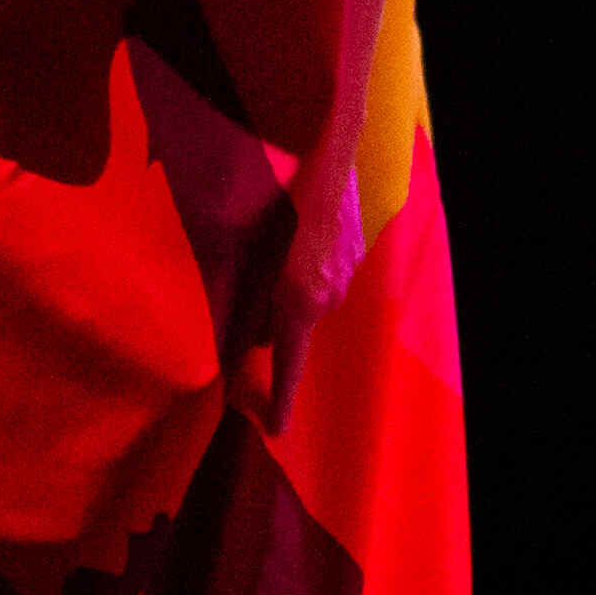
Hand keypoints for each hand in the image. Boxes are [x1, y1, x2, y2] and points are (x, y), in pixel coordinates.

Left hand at [259, 163, 366, 432]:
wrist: (327, 164)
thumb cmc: (279, 209)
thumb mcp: (250, 260)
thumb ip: (246, 308)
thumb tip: (243, 345)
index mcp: (297, 305)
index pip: (288, 367)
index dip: (280, 401)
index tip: (275, 429)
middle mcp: (324, 301)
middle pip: (291, 330)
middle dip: (271, 322)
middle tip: (253, 286)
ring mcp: (342, 280)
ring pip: (306, 303)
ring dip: (288, 290)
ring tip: (275, 251)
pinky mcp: (351, 260)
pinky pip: (322, 280)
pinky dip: (307, 271)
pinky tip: (298, 240)